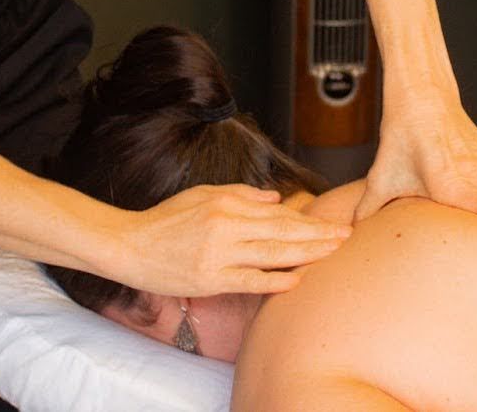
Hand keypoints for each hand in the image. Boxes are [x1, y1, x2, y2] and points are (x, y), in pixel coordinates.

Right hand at [115, 183, 351, 296]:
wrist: (130, 246)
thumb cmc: (166, 220)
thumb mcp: (203, 195)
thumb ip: (242, 195)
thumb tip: (277, 200)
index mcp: (226, 205)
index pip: (278, 214)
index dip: (308, 220)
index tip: (334, 223)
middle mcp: (226, 227)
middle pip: (281, 232)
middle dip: (317, 235)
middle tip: (347, 237)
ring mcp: (219, 255)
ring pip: (272, 254)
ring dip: (306, 254)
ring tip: (332, 253)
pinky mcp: (210, 279)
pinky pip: (249, 281)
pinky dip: (274, 281)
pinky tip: (297, 280)